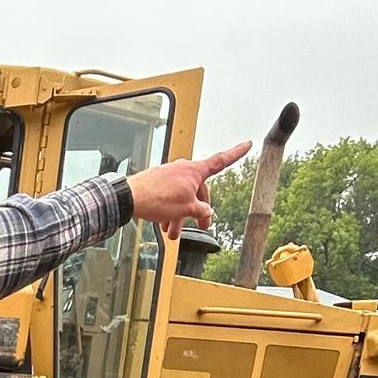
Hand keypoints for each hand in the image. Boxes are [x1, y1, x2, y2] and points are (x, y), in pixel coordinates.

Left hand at [126, 142, 251, 236]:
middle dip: (199, 210)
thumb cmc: (157, 199)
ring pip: (183, 196)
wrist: (130, 198)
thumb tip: (207, 212)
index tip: (247, 144)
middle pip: (200, 190)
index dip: (236, 152)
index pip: (221, 160)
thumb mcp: (186, 209)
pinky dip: (170, 210)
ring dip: (181, 216)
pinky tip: (164, 225)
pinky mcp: (158, 181)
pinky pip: (170, 196)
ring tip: (174, 233)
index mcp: (195, 171)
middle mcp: (184, 169)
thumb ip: (201, 210)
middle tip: (201, 226)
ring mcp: (170, 174)